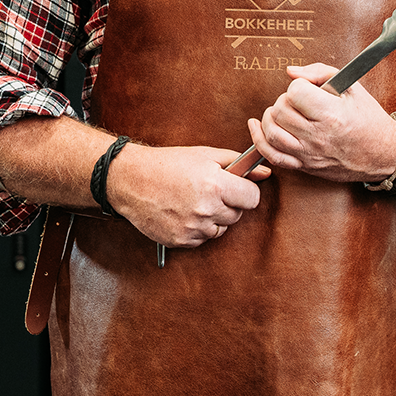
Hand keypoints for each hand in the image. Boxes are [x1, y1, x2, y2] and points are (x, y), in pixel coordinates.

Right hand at [104, 142, 271, 247]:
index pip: (252, 198)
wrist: (130, 179)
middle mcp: (206, 209)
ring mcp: (193, 228)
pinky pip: (202, 239)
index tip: (236, 187)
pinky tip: (182, 212)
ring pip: (220, 229)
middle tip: (208, 191)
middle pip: (237, 215)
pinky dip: (196, 229)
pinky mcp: (181, 241)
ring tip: (192, 201)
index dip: (246, 191)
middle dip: (228, 204)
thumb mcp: (204, 155)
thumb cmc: (167, 164)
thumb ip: (237, 163)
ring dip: (212, 218)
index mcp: (216, 185)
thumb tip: (265, 172)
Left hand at [247, 63, 395, 182]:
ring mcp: (310, 154)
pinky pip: (272, 155)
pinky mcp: (305, 166)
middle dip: (285, 100)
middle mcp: (318, 137)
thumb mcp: (352, 87)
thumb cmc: (369, 119)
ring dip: (271, 117)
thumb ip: (319, 72)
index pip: (295, 92)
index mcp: (332, 115)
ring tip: (283, 111)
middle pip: (281, 111)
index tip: (310, 90)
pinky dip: (259, 140)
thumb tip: (290, 72)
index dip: (299, 86)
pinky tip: (257, 126)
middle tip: (300, 101)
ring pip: (272, 132)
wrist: (384, 154)